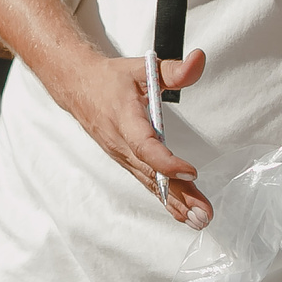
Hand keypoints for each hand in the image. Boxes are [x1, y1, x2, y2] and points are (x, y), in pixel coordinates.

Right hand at [44, 48, 210, 225]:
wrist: (78, 87)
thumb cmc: (110, 79)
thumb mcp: (142, 67)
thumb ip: (173, 69)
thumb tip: (199, 60)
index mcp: (125, 120)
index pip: (145, 146)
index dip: (166, 162)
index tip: (191, 171)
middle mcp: (122, 144)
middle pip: (153, 174)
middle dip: (180, 196)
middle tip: (204, 214)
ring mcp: (123, 156)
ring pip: (151, 183)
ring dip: (176, 204)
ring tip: (199, 220)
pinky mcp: (126, 161)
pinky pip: (147, 183)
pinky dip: (165, 200)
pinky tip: (183, 214)